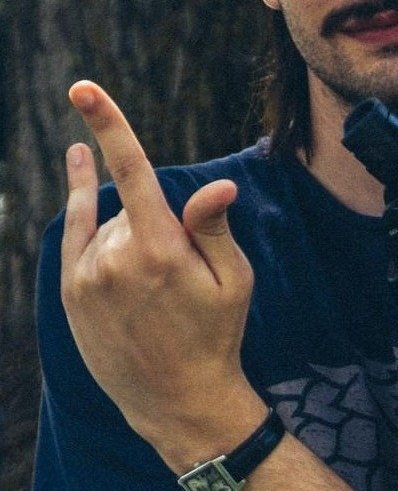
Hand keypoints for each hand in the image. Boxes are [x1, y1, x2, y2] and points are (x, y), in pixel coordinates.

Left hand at [61, 81, 264, 463]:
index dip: (108, 125)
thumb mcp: (233, 282)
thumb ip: (214, 229)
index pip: (131, 171)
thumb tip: (216, 187)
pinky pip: (75, 234)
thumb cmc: (216, 336)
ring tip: (155, 288)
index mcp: (161, 249)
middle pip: (131, 206)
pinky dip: (82, 207)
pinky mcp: (71, 293)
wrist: (177, 402)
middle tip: (181, 279)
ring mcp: (87, 276)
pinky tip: (79, 169)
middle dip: (156, 222)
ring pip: (107, 225)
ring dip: (130, 235)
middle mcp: (116, 258)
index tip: (83, 89)